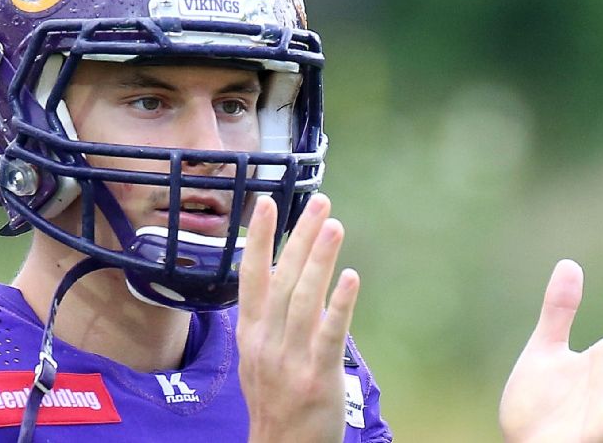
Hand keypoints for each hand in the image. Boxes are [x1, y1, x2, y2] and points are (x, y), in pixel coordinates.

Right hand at [237, 194, 360, 442]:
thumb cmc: (275, 400)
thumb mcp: (260, 356)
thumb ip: (273, 317)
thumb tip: (289, 274)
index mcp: (251, 333)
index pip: (252, 276)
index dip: (260, 238)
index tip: (267, 202)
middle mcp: (266, 341)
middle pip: (282, 279)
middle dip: (300, 237)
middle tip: (319, 202)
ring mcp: (290, 358)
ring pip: (304, 299)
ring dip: (319, 259)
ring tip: (334, 226)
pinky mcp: (318, 376)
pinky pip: (329, 334)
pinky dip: (339, 304)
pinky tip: (350, 278)